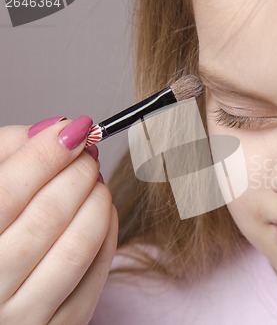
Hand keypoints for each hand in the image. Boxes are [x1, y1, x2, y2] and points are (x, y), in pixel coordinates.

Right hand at [0, 117, 117, 324]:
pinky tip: (102, 209)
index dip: (45, 155)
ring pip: (77, 246)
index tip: (74, 129)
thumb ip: (5, 156)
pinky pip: (96, 273)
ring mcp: (25, 317)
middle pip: (47, 218)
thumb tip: (55, 130)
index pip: (6, 194)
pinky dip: (107, 232)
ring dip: (96, 200)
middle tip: (88, 153)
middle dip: (77, 174)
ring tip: (95, 178)